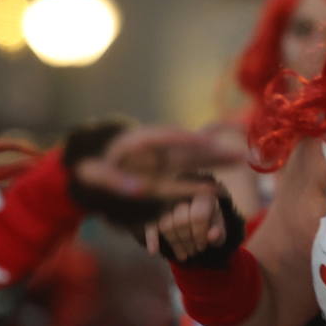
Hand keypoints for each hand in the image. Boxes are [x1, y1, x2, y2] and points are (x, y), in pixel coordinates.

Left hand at [73, 124, 246, 201]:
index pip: (167, 136)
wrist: (85, 172)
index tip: (209, 142)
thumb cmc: (89, 170)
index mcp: (138, 142)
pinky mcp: (162, 177)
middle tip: (239, 152)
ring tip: (240, 160)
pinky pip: (184, 178)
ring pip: (193, 160)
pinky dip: (201, 181)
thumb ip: (115, 181)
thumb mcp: (94, 176)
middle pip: (188, 147)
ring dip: (215, 161)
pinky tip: (218, 188)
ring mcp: (160, 163)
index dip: (188, 139)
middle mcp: (154, 151)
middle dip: (213, 149)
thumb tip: (139, 189)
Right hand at [145, 181, 227, 261]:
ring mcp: (167, 201)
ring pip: (166, 225)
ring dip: (175, 244)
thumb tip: (212, 236)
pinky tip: (153, 252)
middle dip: (187, 241)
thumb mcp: (218, 227)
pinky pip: (150, 224)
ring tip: (185, 254)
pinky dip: (151, 238)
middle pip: (180, 221)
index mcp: (202, 195)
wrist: (199, 214)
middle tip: (194, 251)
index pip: (197, 216)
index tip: (203, 246)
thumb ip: (219, 232)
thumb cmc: (209, 221)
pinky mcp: (154, 211)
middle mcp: (183, 193)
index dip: (199, 235)